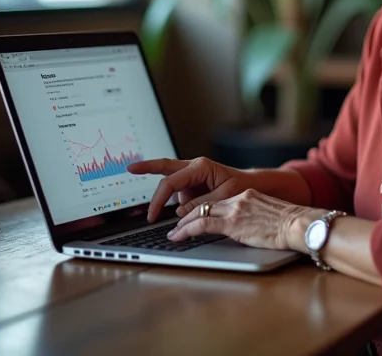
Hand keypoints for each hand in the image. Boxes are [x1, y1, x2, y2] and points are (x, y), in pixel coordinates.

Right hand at [126, 157, 256, 222]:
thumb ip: (202, 203)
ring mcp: (191, 176)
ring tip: (182, 208)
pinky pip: (179, 196)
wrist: (251, 186)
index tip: (151, 214)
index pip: (172, 181)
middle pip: (164, 168)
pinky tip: (192, 208)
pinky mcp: (192, 185)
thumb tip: (179, 211)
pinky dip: (178, 205)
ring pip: (171, 187)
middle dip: (146, 167)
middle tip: (130, 168)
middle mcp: (194, 168)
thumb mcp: (225, 196)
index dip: (159, 199)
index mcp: (201, 167)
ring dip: (168, 201)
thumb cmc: (241, 187)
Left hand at [167, 188, 321, 251]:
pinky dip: (186, 230)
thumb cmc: (290, 226)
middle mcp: (239, 198)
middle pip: (205, 204)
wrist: (299, 224)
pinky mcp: (233, 222)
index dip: (201, 209)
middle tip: (175, 224)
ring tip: (173, 233)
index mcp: (247, 195)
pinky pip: (202, 224)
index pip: (217, 201)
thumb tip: (245, 227)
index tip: (192, 217)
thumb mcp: (268, 216)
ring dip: (183, 224)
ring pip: (199, 212)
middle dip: (187, 215)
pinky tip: (178, 236)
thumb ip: (252, 216)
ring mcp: (235, 208)